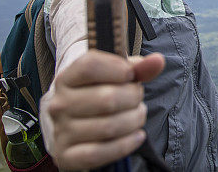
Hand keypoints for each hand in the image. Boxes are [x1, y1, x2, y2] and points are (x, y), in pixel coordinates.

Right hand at [45, 50, 164, 169]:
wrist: (76, 128)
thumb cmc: (100, 95)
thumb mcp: (115, 77)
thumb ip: (137, 67)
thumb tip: (157, 61)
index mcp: (67, 78)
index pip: (90, 65)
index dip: (119, 68)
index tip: (131, 74)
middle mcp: (60, 104)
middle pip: (107, 99)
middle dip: (133, 98)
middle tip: (137, 98)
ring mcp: (62, 132)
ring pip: (109, 127)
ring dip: (134, 120)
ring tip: (138, 115)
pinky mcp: (67, 156)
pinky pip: (101, 153)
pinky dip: (126, 144)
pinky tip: (137, 136)